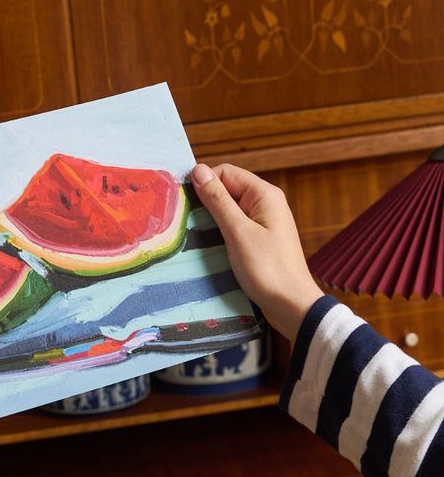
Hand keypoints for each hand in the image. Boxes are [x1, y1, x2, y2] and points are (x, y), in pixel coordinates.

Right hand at [191, 163, 323, 341]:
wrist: (292, 305)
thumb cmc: (268, 270)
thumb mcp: (237, 232)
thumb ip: (218, 200)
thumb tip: (198, 170)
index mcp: (264, 195)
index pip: (226, 172)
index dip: (203, 182)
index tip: (184, 201)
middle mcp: (266, 203)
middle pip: (227, 189)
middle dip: (206, 201)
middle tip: (187, 220)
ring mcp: (264, 222)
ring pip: (229, 209)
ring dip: (211, 218)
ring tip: (196, 233)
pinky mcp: (260, 239)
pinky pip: (235, 226)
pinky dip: (220, 231)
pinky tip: (210, 244)